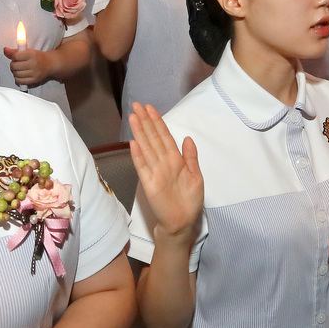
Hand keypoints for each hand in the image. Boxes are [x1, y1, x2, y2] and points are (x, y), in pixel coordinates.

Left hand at [3, 46, 51, 85]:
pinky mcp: (34, 80)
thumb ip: (15, 51)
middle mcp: (34, 63)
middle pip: (14, 66)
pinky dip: (17, 78)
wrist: (50, 64)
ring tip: (19, 69)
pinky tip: (20, 75)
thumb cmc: (37, 57)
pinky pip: (20, 81)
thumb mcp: (27, 51)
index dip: (14, 57)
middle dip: (13, 64)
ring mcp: (34, 73)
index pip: (16, 56)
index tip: (17, 57)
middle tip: (16, 63)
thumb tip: (5, 50)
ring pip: (16, 74)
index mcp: (32, 54)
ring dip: (15, 71)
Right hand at [128, 101, 202, 242]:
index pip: (164, 136)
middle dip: (145, 121)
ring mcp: (155, 172)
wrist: (183, 222)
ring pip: (146, 148)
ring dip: (140, 133)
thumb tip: (187, 138)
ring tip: (133, 117)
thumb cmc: (190, 201)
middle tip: (137, 105)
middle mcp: (163, 163)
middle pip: (153, 138)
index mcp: (175, 160)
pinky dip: (138, 156)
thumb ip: (191, 157)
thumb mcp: (196, 176)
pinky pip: (143, 167)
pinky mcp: (149, 184)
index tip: (150, 108)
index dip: (157, 122)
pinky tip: (133, 143)